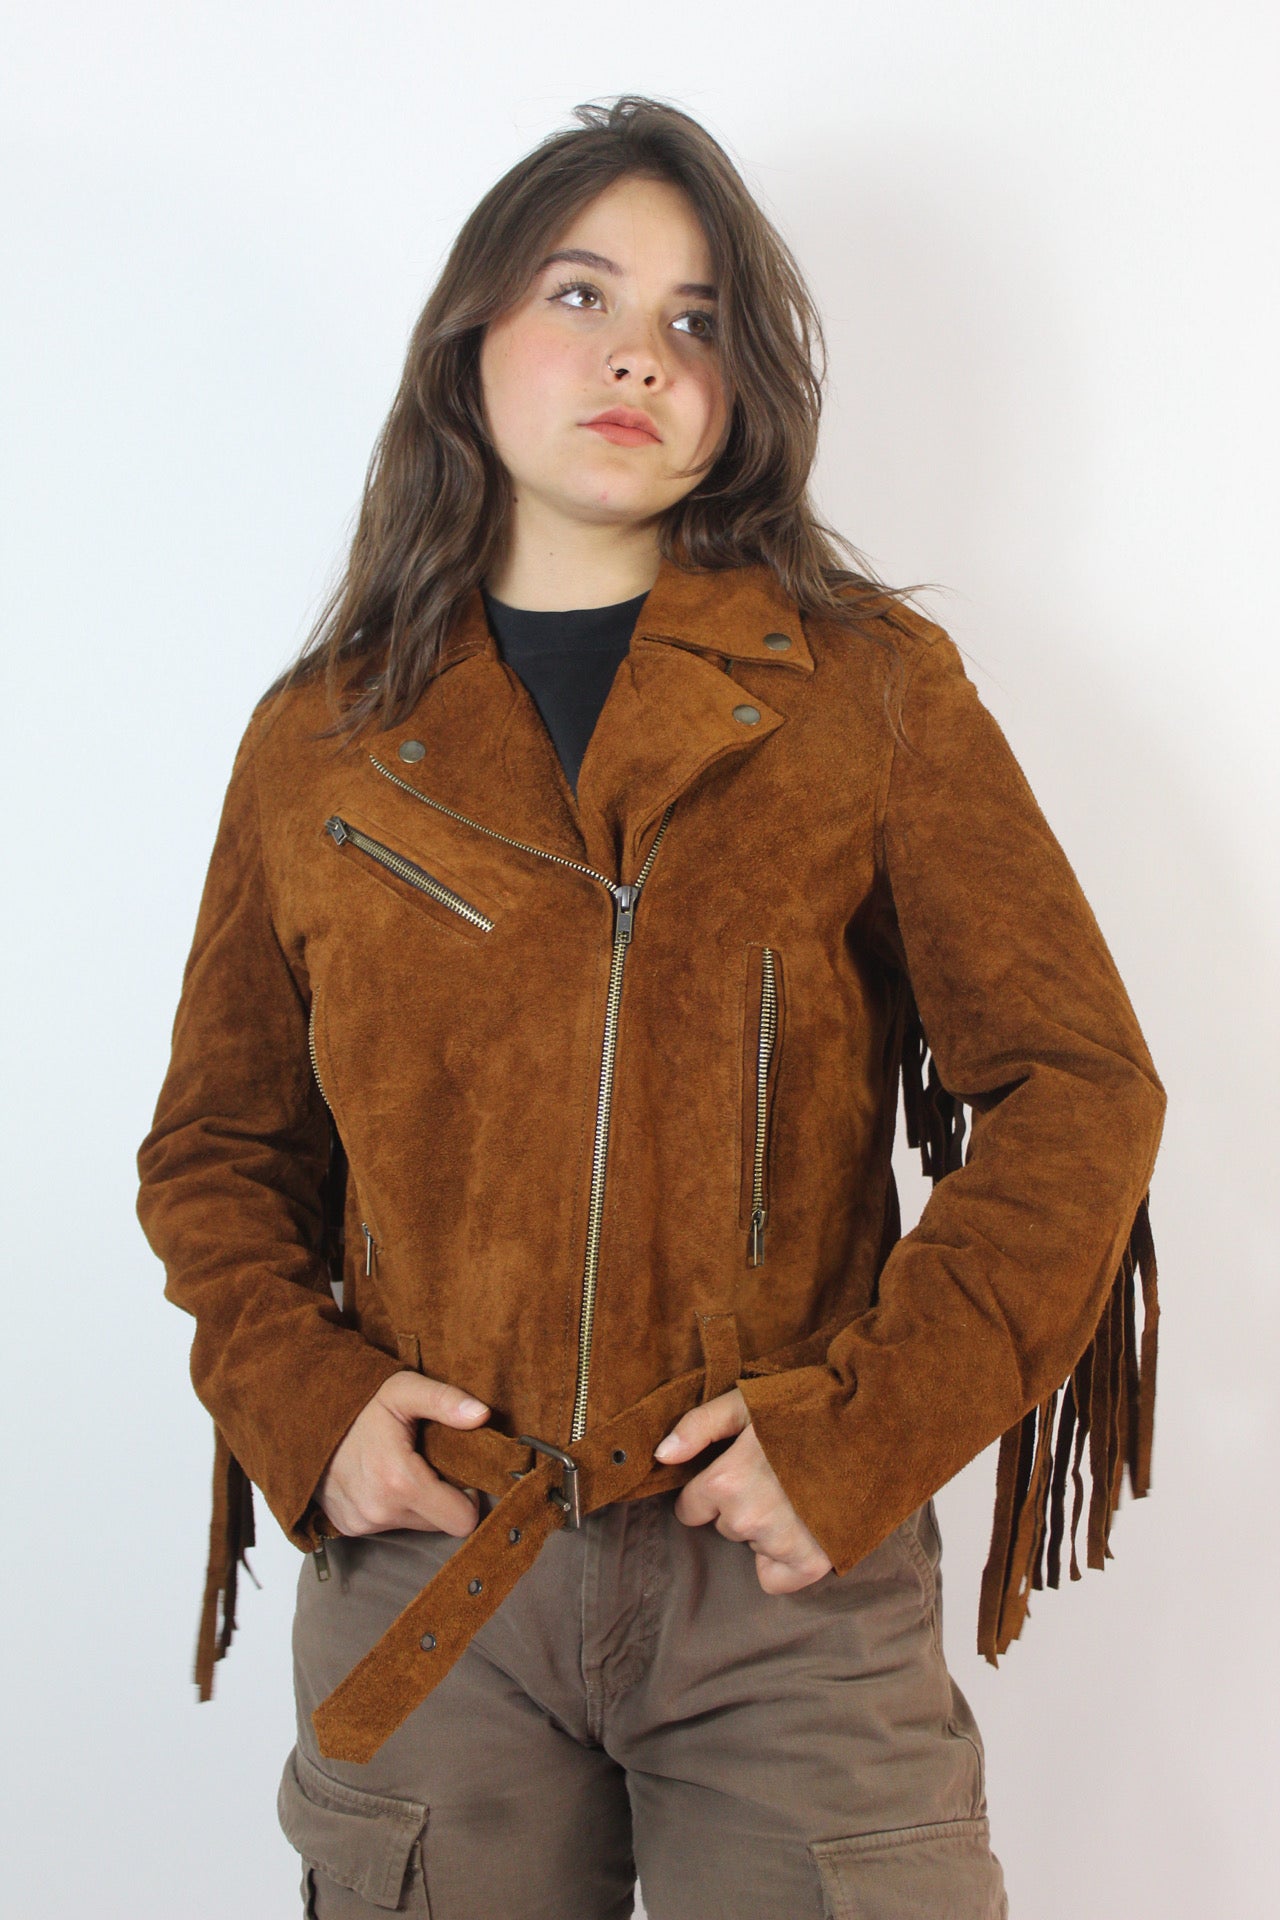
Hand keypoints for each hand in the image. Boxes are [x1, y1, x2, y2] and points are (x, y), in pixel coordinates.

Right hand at [316, 1371, 489, 1536]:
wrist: (304, 1415)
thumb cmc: (359, 1401)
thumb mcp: (404, 1389)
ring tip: (406, 1467)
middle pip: (439, 1523)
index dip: (469, 1499)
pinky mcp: (348, 1527)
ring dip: (418, 1502)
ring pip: (415, 1524)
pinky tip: (384, 1478)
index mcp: (400, 1481)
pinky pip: (388, 1525)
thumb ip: (445, 1401)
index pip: (461, 1521)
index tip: (463, 1476)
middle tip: (432, 1464)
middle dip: (443, 1498)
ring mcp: (361, 1522)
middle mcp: (379, 1510)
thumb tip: (482, 1414)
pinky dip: (393, 1506)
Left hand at [654, 1387, 833, 1592]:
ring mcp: (781, 1544)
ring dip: (766, 1527)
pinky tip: (804, 1527)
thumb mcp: (746, 1402)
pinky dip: (784, 1560)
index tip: (738, 1471)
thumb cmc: (806, 1406)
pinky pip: (774, 1579)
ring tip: (797, 1493)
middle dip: (742, 1503)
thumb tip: (660, 1457)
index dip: (712, 1488)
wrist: (872, 1424)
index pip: (691, 1508)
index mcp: (725, 1481)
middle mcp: (747, 1519)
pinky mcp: (813, 1562)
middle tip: (776, 1474)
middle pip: (724, 1525)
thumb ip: (698, 1427)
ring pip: (751, 1545)